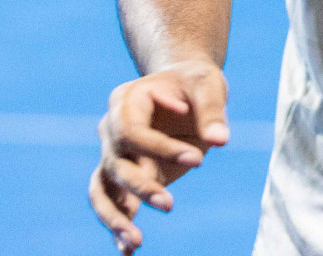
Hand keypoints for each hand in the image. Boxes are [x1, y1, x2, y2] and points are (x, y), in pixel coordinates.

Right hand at [89, 60, 229, 253]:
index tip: (199, 158)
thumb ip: (211, 110)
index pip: (133, 132)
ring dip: (116, 217)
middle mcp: (112, 130)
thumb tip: (219, 140)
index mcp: (125, 101)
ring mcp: (116, 155)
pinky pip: (114, 203)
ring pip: (102, 190)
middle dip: (140, 187)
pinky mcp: (127, 176)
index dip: (161, 148)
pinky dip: (119, 226)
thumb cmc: (194, 83)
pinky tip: (128, 251)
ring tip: (135, 242)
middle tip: (169, 206)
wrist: (185, 89)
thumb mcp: (207, 84)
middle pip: (116, 165)